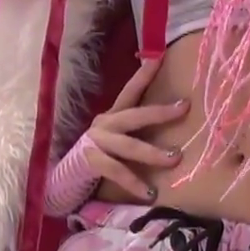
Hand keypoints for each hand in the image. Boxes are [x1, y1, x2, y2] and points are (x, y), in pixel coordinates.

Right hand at [82, 58, 187, 199]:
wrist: (66, 174)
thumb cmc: (101, 152)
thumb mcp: (118, 136)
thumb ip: (137, 128)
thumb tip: (173, 118)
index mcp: (113, 115)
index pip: (130, 91)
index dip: (144, 75)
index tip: (159, 57)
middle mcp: (105, 124)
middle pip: (134, 115)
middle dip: (159, 112)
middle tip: (183, 108)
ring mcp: (97, 142)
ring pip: (128, 146)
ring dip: (152, 153)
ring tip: (175, 158)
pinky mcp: (92, 161)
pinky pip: (117, 172)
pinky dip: (134, 183)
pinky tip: (151, 193)